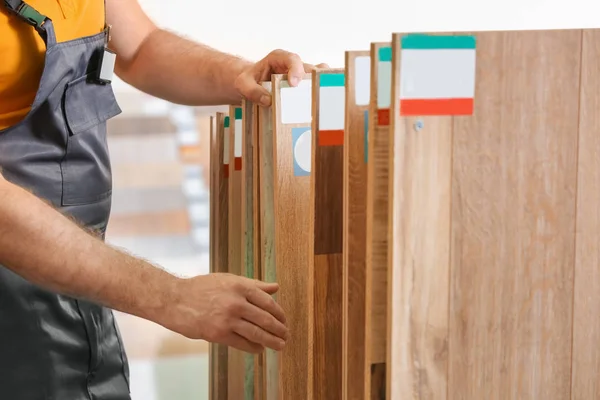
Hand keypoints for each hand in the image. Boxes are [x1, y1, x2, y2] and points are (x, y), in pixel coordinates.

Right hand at [158, 273, 287, 353]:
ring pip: (257, 333)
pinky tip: (260, 348)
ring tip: (280, 345)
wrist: (175, 300)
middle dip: (279, 329)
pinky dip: (254, 347)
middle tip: (285, 334)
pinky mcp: (218, 333)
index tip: (284, 319)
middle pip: (265, 318)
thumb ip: (254, 285)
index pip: (267, 301)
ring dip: (271, 341)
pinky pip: (242, 343)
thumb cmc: (201, 288)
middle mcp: (236, 302)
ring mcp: (228, 319)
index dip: (279, 313)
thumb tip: (276, 287)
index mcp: (240, 286)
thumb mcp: (229, 280)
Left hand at [234, 49, 328, 106]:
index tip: (294, 84)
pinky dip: (318, 94)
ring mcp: (300, 74)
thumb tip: (269, 101)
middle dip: (313, 80)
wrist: (251, 83)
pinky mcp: (303, 85)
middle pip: (309, 69)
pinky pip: (315, 86)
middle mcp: (292, 64)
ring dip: (318, 88)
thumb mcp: (243, 84)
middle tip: (314, 94)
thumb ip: (253, 91)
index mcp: (278, 58)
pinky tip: (321, 105)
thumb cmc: (248, 80)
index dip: (296, 69)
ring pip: (316, 77)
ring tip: (322, 100)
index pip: (292, 59)